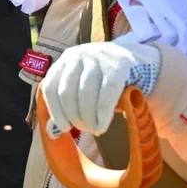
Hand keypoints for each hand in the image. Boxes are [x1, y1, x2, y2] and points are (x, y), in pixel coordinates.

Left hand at [41, 38, 161, 136]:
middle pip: (67, 92)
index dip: (55, 110)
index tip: (65, 128)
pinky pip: (107, 92)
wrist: (135, 59)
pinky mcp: (118, 64)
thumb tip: (51, 132)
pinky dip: (102, 113)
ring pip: (85, 93)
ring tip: (94, 129)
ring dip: (88, 118)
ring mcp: (98, 57)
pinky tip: (103, 125)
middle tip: (84, 129)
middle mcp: (78, 55)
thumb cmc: (102, 79)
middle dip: (74, 116)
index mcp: (65, 60)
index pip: (50, 86)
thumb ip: (67, 103)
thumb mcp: (82, 84)